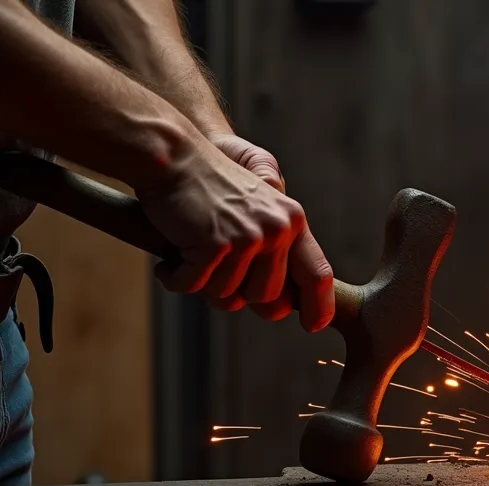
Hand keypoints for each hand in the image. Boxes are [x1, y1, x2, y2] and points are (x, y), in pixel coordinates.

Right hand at [137, 133, 333, 331]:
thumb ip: (273, 253)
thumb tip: (280, 308)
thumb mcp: (255, 213)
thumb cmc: (207, 190)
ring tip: (189, 253)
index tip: (313, 326)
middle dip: (235, 294)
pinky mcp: (216, 244)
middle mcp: (278, 230)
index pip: (317, 274)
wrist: (173, 156)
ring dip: (202, 283)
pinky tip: (169, 259)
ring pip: (228, 296)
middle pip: (266, 298)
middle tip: (211, 273)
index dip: (318, 306)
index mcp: (292, 222)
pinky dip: (175, 278)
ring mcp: (249, 237)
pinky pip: (194, 286)